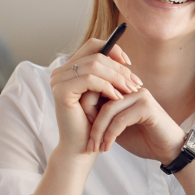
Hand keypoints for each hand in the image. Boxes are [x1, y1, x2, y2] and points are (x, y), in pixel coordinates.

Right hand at [49, 38, 142, 157]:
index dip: (113, 50)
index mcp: (69, 69)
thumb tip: (125, 60)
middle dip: (120, 68)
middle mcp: (60, 72)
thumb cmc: (94, 123)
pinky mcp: (61, 91)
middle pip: (96, 55)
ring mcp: (58, 80)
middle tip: (136, 82)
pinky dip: (107, 87)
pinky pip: (90, 80)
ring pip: (95, 65)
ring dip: (117, 78)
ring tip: (131, 91)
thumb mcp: (103, 95)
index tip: (129, 64)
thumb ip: (108, 76)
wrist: (81, 148)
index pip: (92, 45)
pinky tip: (118, 98)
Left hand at [86, 87, 185, 163]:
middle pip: (99, 97)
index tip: (83, 135)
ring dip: (99, 132)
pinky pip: (120, 119)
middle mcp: (132, 88)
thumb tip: (78, 114)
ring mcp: (140, 95)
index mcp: (124, 90)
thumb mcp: (117, 128)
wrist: (170, 150)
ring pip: (108, 110)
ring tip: (95, 148)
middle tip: (88, 144)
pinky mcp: (146, 107)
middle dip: (90, 122)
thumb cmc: (144, 139)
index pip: (96, 91)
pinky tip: (107, 147)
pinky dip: (110, 135)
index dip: (85, 111)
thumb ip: (102, 118)